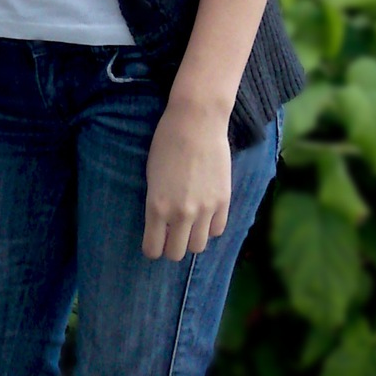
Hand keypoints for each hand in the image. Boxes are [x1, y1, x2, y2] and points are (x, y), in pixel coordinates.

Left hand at [142, 97, 230, 259]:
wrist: (196, 121)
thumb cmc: (166, 142)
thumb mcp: (151, 175)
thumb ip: (157, 204)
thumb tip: (161, 226)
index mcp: (157, 206)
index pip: (153, 249)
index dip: (152, 249)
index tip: (153, 243)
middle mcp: (181, 213)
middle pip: (177, 253)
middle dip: (171, 248)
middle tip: (170, 236)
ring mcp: (204, 209)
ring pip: (198, 246)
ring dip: (191, 239)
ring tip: (188, 226)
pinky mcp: (223, 201)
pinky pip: (217, 230)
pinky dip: (210, 227)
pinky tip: (204, 215)